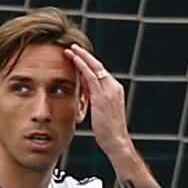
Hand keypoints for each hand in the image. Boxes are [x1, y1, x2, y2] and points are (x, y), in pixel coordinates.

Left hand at [63, 44, 133, 160]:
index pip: (100, 71)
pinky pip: (90, 75)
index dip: (88, 62)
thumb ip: (93, 94)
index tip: (78, 55)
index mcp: (115, 90)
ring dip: (81, 56)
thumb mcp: (100, 108)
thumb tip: (83, 84)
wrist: (116, 141)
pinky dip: (82, 65)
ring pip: (94, 67)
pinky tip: (74, 58)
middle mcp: (114, 87)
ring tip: (70, 49)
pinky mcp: (102, 95)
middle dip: (84, 55)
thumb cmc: (108, 129)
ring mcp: (109, 91)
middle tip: (72, 47)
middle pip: (98, 66)